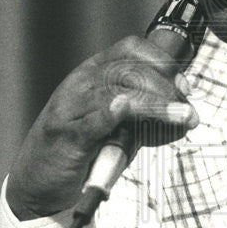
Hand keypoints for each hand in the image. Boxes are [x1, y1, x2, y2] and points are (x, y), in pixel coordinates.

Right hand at [6, 36, 197, 219]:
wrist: (38, 179)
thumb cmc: (82, 147)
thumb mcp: (115, 121)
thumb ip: (144, 110)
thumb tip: (184, 109)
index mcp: (94, 71)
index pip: (131, 48)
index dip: (162, 61)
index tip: (184, 84)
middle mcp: (81, 83)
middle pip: (129, 71)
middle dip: (165, 89)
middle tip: (188, 111)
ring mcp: (71, 108)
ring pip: (116, 93)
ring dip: (154, 105)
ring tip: (180, 117)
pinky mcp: (65, 136)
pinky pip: (90, 122)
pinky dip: (109, 114)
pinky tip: (123, 110)